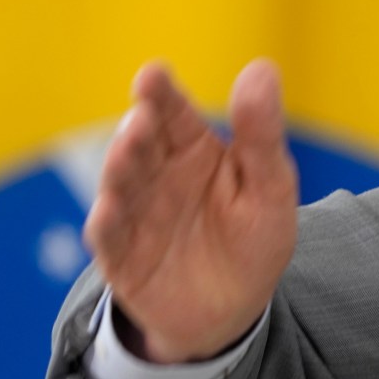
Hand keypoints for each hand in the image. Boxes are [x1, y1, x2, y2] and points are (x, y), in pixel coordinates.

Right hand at [82, 61, 298, 363]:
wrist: (233, 310)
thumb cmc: (253, 238)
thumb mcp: (270, 186)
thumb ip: (262, 132)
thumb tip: (262, 68)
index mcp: (193, 148)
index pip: (173, 113)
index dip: (161, 92)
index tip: (153, 73)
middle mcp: (156, 174)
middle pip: (141, 145)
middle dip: (139, 129)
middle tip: (145, 117)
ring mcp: (134, 213)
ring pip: (120, 185)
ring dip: (120, 167)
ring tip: (128, 148)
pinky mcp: (121, 257)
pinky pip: (109, 238)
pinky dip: (108, 223)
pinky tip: (110, 209)